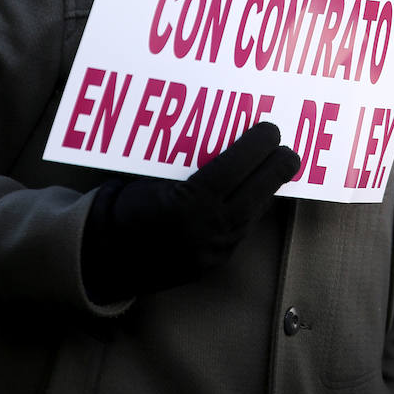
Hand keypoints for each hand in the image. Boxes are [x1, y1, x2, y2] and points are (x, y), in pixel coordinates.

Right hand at [82, 122, 299, 301]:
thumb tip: (223, 139)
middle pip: (256, 194)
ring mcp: (212, 252)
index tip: (270, 128)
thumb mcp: (153, 176)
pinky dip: (253, 209)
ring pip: (254, 215)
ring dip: (268, 189)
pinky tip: (258, 194)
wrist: (105, 256)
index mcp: (188, 204)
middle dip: (277, 169)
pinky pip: (243, 231)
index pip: (235, 168)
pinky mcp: (214, 265)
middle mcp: (206, 231)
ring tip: (280, 168)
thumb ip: (189, 164)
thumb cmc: (125, 207)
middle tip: (289, 150)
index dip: (257, 145)